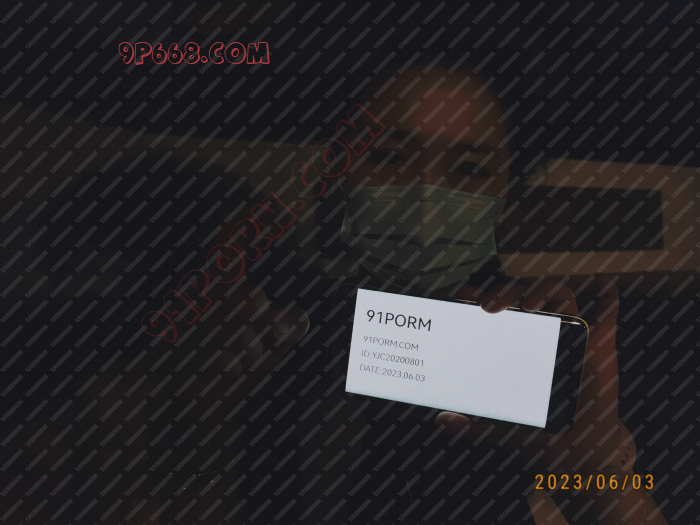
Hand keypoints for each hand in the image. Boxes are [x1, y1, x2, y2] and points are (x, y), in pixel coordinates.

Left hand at [436, 276, 629, 475]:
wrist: (576, 447)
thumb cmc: (536, 429)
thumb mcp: (498, 426)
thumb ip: (471, 424)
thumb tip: (443, 420)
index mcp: (510, 341)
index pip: (492, 307)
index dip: (476, 295)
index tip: (461, 297)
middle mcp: (537, 331)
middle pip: (521, 295)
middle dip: (504, 292)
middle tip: (489, 307)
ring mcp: (568, 333)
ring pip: (558, 296)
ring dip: (545, 291)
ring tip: (531, 306)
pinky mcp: (598, 342)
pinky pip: (606, 312)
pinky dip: (607, 297)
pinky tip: (604, 287)